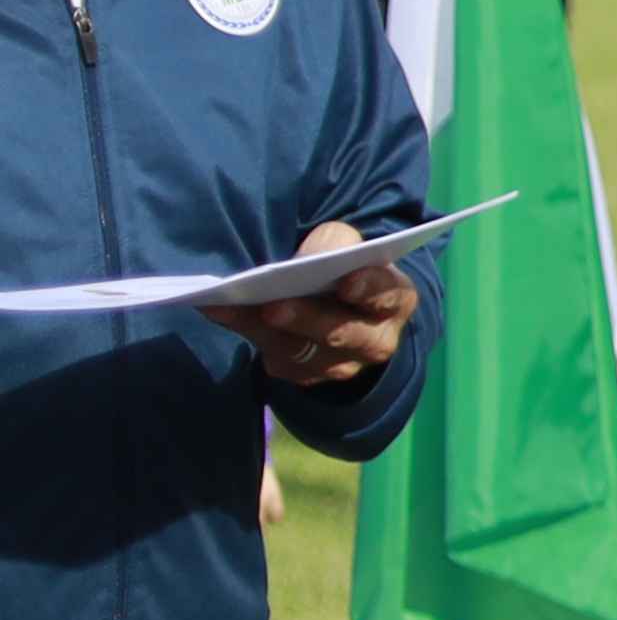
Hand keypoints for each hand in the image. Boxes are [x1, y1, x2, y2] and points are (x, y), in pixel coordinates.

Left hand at [203, 221, 421, 391]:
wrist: (338, 305)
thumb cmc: (343, 267)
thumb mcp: (345, 245)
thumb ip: (332, 245)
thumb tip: (301, 263)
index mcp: (395, 300)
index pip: (389, 296)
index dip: (369, 289)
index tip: (346, 282)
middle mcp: (375, 341)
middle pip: (342, 335)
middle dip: (306, 319)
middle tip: (273, 306)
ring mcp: (340, 364)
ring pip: (303, 353)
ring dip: (264, 330)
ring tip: (230, 307)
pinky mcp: (305, 374)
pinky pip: (275, 360)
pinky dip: (244, 332)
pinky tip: (219, 311)